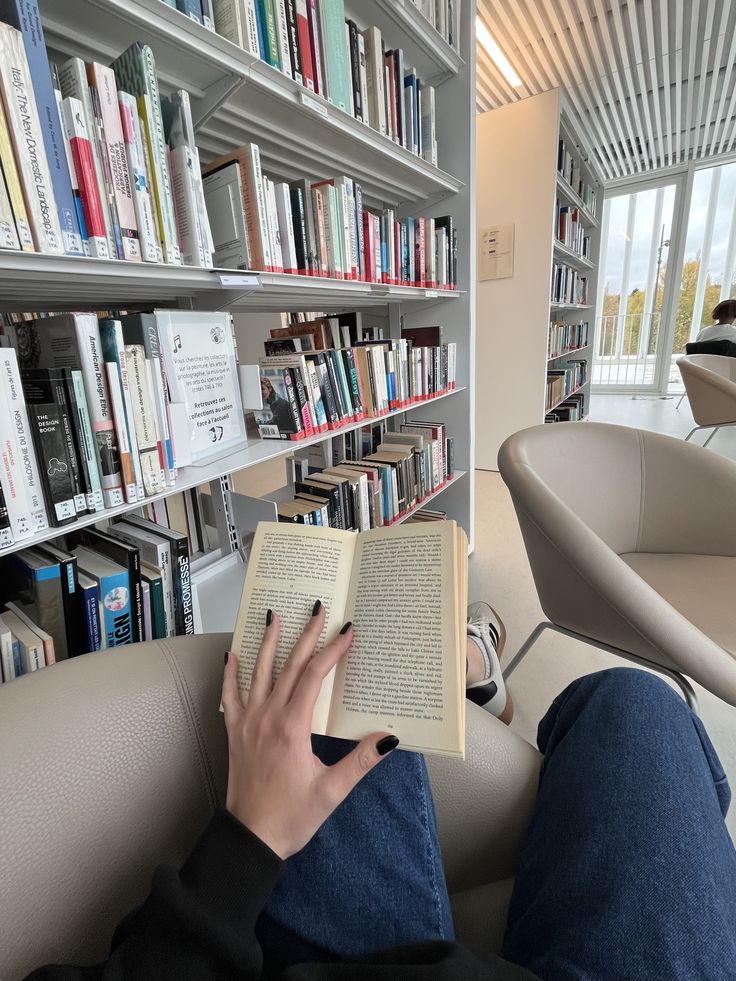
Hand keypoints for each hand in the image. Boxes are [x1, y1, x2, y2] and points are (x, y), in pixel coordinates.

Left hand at [222, 605, 398, 858]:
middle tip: (318, 609)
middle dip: (306, 636)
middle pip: (290, 666)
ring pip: (259, 673)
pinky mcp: (235, 733)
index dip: (332, 651)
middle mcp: (268, 717)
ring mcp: (248, 723)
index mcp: (292, 727)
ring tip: (275, 616)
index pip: (315, 676)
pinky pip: (230, 696)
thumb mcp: (332, 791)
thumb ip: (360, 761)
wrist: (249, 839)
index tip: (347, 631)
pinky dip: (231, 674)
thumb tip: (390, 737)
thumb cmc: (291, 818)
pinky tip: (231, 655)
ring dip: (268, 643)